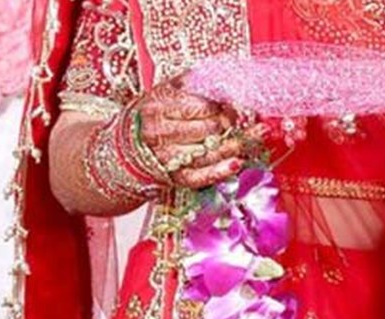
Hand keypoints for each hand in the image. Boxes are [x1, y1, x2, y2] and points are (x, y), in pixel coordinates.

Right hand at [134, 80, 261, 188]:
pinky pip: (202, 176)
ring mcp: (167, 157)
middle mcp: (160, 133)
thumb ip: (191, 83)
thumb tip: (224, 75)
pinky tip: (237, 163)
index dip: (223, 104)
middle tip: (242, 117)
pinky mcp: (175, 177)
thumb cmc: (153, 115)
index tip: (235, 102)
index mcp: (157, 107)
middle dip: (231, 123)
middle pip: (208, 129)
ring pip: (210, 152)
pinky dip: (222, 170)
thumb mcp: (165, 92)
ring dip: (238, 144)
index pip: (200, 106)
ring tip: (258, 135)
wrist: (126, 146)